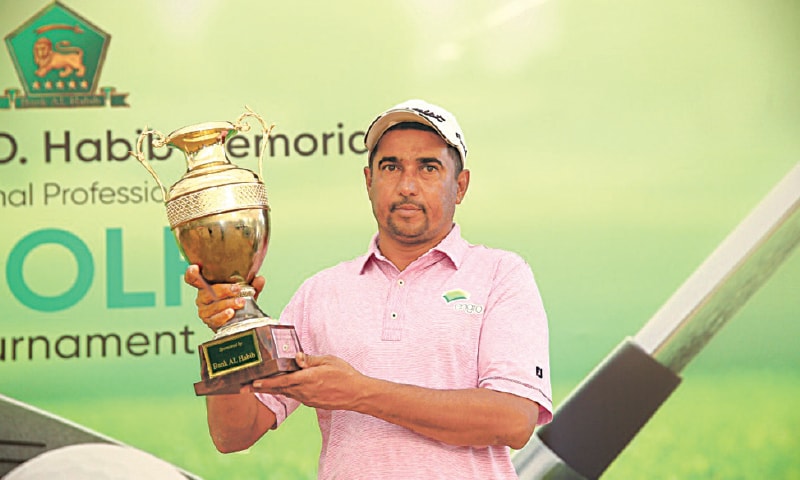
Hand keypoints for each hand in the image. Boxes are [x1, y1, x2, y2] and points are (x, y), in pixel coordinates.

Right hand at [183, 265, 265, 331]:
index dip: (191, 273)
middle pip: (208, 291)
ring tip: (240, 302)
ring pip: (213, 305)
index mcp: (207, 284)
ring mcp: (203, 310)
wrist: (236, 320)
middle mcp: (202, 296)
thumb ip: (251, 285)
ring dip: (228, 303)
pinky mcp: (208, 321)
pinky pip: (214, 319)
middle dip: (224, 290)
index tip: (195, 268)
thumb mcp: (244, 291)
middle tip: (237, 289)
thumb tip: (260, 279)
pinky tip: (231, 313)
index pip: (193, 278)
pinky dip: (223, 316)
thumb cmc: (235, 300)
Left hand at [248, 353, 365, 410]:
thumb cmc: (345, 375)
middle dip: (260, 388)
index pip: (282, 381)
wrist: (357, 394)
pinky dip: (286, 390)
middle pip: (278, 389)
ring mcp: (308, 399)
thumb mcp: (328, 361)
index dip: (265, 383)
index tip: (251, 383)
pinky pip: (296, 395)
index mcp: (308, 379)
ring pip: (286, 392)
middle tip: (243, 388)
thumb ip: (310, 359)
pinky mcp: (312, 402)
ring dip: (272, 389)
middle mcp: (305, 391)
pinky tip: (283, 386)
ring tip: (258, 386)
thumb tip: (295, 356)